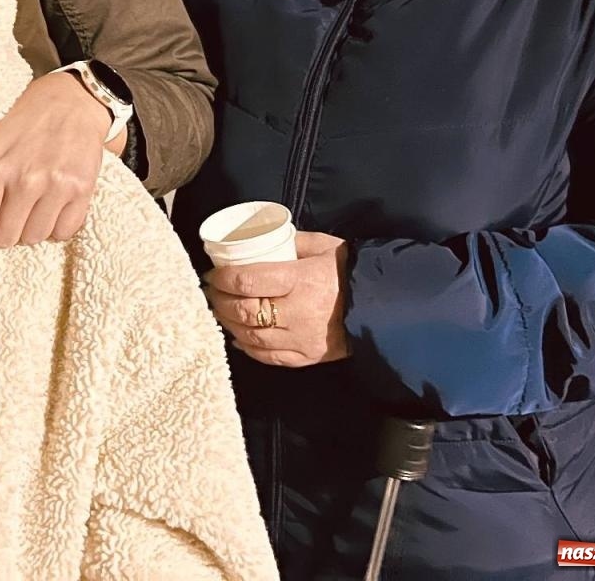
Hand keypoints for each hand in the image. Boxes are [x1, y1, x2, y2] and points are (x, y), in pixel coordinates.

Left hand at [0, 70, 113, 247]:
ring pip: (34, 238)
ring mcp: (55, 186)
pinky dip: (57, 224)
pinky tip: (53, 202)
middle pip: (6, 238)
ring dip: (31, 226)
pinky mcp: (82, 190)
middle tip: (11, 206)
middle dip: (5, 227)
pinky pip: (63, 232)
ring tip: (33, 201)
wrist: (71, 100)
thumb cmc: (20, 120)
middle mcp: (24, 179)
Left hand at [203, 231, 350, 366]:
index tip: (211, 275)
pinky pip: (268, 357)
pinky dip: (248, 347)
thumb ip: (291, 242)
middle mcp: (296, 313)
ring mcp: (301, 340)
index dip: (221, 279)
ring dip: (228, 324)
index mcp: (298, 281)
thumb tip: (261, 237)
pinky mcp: (307, 357)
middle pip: (243, 311)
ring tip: (219, 311)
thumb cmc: (349, 271)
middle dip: (219, 301)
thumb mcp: (322, 245)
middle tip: (209, 292)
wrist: (384, 305)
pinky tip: (238, 336)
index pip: (246, 282)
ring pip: (251, 337)